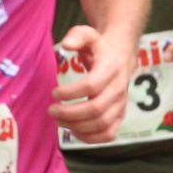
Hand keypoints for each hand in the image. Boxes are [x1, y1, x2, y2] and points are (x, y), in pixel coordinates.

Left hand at [51, 25, 131, 143]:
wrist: (121, 57)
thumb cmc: (99, 47)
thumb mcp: (88, 34)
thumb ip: (77, 36)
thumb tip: (66, 44)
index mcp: (111, 69)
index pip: (92, 86)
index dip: (70, 93)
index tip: (54, 93)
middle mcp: (119, 89)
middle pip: (95, 109)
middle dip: (69, 113)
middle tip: (51, 111)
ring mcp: (121, 105)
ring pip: (101, 125)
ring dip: (77, 127)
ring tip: (59, 120)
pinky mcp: (120, 117)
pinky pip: (108, 135)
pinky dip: (90, 138)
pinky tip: (74, 130)